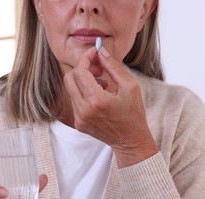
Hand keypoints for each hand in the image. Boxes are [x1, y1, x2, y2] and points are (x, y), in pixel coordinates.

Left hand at [64, 47, 157, 167]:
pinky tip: (100, 96)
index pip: (80, 71)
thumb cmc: (134, 113)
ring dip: (84, 81)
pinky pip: (75, 101)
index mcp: (97, 101)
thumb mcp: (130, 86)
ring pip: (71, 89)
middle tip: (99, 69)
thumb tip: (100, 51)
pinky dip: (84, 93)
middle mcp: (84, 110)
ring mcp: (79, 119)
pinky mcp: (78, 124)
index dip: (86, 58)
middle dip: (83, 68)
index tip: (94, 53)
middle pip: (69, 78)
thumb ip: (113, 66)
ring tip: (104, 84)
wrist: (130, 141)